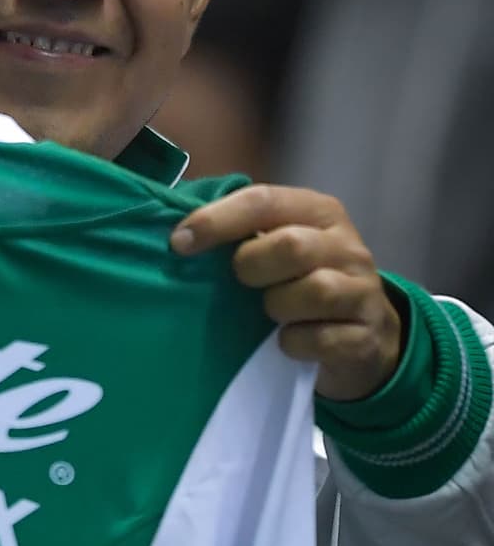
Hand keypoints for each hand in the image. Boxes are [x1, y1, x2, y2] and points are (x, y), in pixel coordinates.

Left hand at [170, 185, 402, 402]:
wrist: (365, 337)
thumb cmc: (303, 283)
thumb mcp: (280, 247)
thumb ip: (243, 232)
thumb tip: (180, 234)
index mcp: (319, 212)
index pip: (264, 201)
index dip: (217, 220)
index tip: (179, 242)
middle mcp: (346, 246)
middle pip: (292, 245)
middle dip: (252, 266)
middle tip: (242, 282)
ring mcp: (362, 291)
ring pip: (314, 291)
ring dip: (278, 307)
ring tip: (271, 313)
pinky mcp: (366, 336)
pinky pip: (322, 339)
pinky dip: (293, 344)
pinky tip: (286, 342)